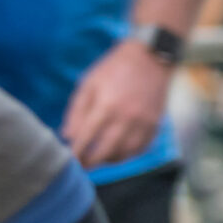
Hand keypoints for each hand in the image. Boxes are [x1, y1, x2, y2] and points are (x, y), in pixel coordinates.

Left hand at [64, 41, 173, 167]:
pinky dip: (128, 154)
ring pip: (124, 154)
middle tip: (82, 165)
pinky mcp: (154, 124)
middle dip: (90, 162)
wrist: (149, 57)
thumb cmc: (113, 69)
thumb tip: (68, 137)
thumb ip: (76, 111)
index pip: (86, 138)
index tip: (69, 160)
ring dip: (109, 160)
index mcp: (106, 105)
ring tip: (100, 157)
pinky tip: (118, 150)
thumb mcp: (89, 83)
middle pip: (105, 151)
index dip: (76, 153)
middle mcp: (125, 117)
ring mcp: (143, 122)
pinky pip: (140, 149)